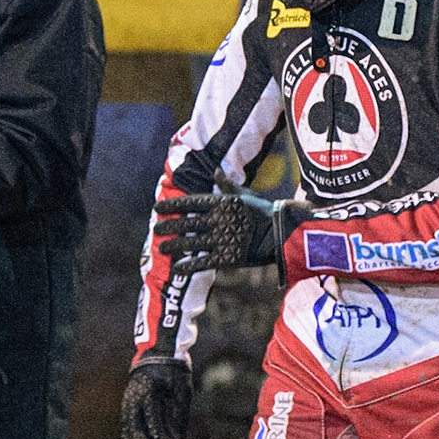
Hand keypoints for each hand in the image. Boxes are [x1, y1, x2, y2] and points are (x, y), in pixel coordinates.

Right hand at [120, 356, 192, 438]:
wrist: (156, 353)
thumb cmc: (174, 371)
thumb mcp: (183, 390)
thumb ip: (181, 416)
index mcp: (149, 393)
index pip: (155, 426)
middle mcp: (133, 400)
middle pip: (138, 434)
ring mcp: (127, 403)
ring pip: (129, 434)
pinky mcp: (126, 406)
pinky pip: (127, 429)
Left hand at [153, 179, 299, 275]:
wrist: (281, 233)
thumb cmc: (263, 210)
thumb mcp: (244, 194)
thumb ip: (226, 185)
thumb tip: (215, 170)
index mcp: (221, 203)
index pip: (190, 203)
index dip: (172, 206)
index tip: (157, 208)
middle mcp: (218, 220)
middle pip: (186, 223)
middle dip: (169, 226)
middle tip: (157, 228)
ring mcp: (221, 239)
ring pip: (190, 243)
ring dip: (174, 246)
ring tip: (162, 248)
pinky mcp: (227, 257)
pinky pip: (202, 263)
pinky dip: (188, 266)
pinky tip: (176, 268)